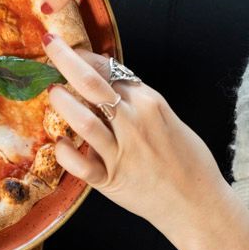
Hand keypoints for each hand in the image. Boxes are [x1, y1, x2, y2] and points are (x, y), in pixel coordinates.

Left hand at [42, 34, 230, 240]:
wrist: (200, 204)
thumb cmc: (184, 159)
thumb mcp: (166, 118)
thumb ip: (136, 99)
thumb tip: (106, 74)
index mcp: (150, 103)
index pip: (109, 71)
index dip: (84, 57)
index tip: (65, 47)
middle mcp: (134, 123)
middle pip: (92, 84)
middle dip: (65, 59)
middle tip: (48, 45)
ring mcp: (122, 152)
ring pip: (82, 121)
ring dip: (62, 104)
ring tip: (53, 93)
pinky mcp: (110, 180)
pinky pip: (79, 164)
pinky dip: (64, 152)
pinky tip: (60, 144)